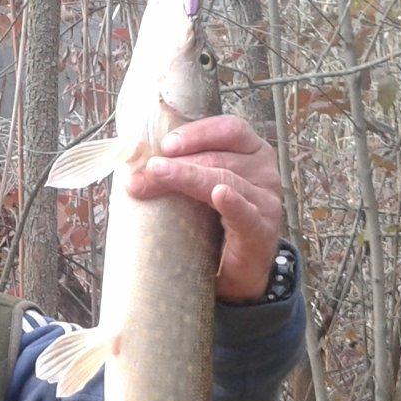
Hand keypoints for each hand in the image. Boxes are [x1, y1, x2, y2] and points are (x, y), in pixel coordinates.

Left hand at [125, 115, 282, 302]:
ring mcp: (266, 200)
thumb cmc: (214, 221)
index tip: (165, 145)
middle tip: (145, 171)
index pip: (229, 129)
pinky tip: (220, 195)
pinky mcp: (262, 230)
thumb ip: (182, 168)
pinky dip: (233, 203)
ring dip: (187, 178)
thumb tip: (134, 160)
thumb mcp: (198, 188)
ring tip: (157, 177)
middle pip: (219, 158)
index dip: (198, 133)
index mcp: (251, 151)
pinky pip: (246, 213)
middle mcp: (264, 171)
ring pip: (226, 180)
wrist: (235, 271)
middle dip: (178, 163)